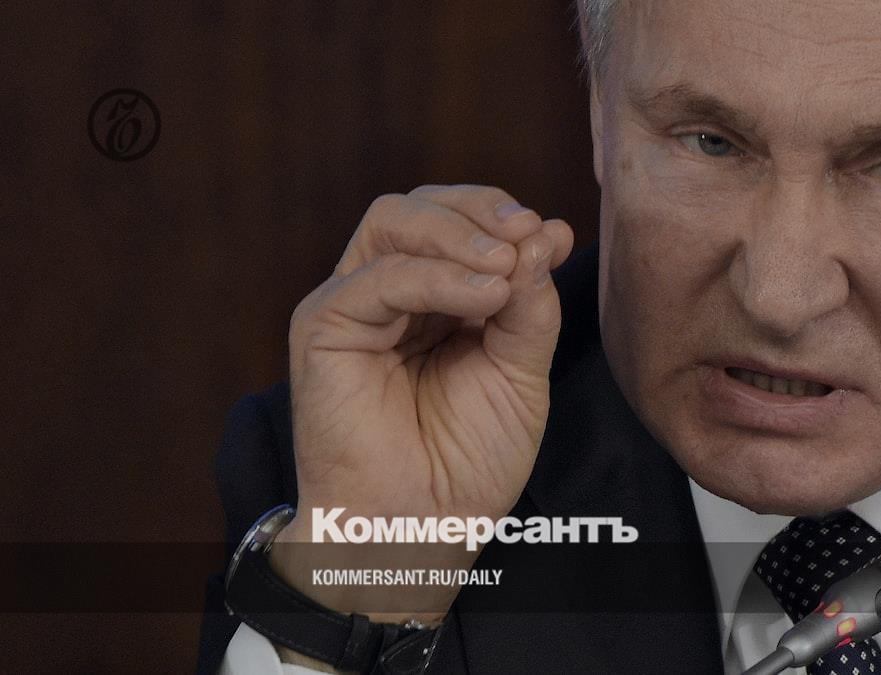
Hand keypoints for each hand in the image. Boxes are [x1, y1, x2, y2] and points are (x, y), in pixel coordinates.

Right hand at [271, 185, 572, 622]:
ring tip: (506, 267)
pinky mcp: (324, 327)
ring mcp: (353, 306)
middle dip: (481, 209)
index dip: (504, 217)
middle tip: (528, 232)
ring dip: (460, 233)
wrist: (420, 530)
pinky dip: (437, 277)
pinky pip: (380, 277)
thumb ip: (530, 305)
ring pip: (393, 222)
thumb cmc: (466, 463)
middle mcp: (388, 294)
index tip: (556, 237)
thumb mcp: (519, 373)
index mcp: (432, 300)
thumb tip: (547, 233)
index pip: (458, 223)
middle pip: (420, 207)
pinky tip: (485, 295)